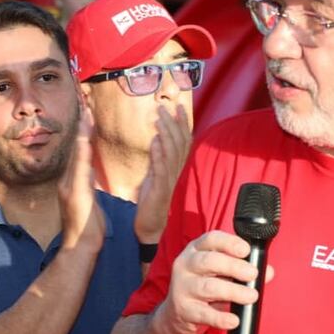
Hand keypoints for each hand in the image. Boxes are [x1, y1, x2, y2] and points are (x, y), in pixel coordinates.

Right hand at [58, 108, 104, 252]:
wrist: (80, 249)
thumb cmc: (87, 230)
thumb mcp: (87, 203)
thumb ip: (87, 186)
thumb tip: (89, 174)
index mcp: (72, 183)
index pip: (79, 152)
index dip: (83, 132)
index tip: (88, 113)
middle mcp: (68, 181)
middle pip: (75, 147)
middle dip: (81, 125)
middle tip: (85, 103)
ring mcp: (69, 186)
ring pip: (76, 153)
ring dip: (81, 132)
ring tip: (86, 112)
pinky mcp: (74, 192)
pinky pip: (79, 167)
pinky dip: (82, 150)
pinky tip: (86, 137)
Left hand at [134, 104, 191, 242]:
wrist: (150, 227)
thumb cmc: (151, 201)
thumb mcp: (155, 175)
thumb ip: (158, 158)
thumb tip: (157, 138)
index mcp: (174, 168)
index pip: (183, 141)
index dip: (182, 124)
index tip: (179, 106)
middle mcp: (175, 172)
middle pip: (180, 143)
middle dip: (173, 123)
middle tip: (164, 107)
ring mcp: (169, 181)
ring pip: (172, 153)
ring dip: (166, 134)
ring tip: (159, 119)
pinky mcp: (160, 190)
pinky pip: (161, 170)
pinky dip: (159, 155)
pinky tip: (154, 142)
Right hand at [153, 230, 273, 333]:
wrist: (176, 315)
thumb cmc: (203, 287)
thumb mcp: (220, 274)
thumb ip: (243, 270)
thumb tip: (268, 271)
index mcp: (195, 250)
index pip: (211, 239)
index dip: (229, 242)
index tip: (246, 250)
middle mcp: (185, 265)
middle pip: (209, 261)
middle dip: (234, 266)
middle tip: (252, 274)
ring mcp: (182, 288)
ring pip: (208, 287)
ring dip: (233, 291)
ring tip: (251, 296)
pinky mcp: (183, 310)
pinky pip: (204, 314)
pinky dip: (220, 318)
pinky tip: (233, 320)